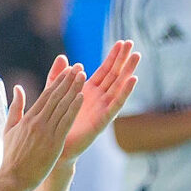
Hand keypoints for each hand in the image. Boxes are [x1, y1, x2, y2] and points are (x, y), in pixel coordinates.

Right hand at [0, 60, 85, 190]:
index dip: (58, 81)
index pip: (45, 94)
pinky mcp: (54, 142)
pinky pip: (66, 121)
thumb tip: (18, 88)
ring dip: (73, 89)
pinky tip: (81, 97)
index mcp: (28, 118)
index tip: (67, 70)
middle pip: (55, 96)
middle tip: (78, 67)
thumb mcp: (9, 129)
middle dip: (68, 80)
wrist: (13, 178)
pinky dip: (73, 108)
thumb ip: (15, 108)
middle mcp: (37, 122)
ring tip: (82, 76)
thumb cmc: (11, 156)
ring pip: (62, 106)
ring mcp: (46, 131)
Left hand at [65, 41, 139, 156]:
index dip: (114, 57)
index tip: (123, 42)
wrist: (54, 147)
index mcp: (89, 91)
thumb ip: (58, 76)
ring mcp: (103, 109)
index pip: (105, 70)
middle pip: (115, 75)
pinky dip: (125, 92)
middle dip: (124, 59)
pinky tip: (133, 80)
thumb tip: (62, 57)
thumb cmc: (55, 123)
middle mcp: (99, 99)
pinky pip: (116, 105)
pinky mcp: (103, 121)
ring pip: (119, 87)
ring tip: (137, 57)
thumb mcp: (54, 94)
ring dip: (128, 72)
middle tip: (133, 43)